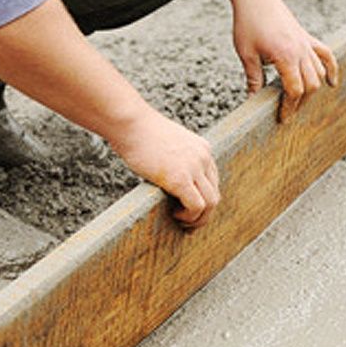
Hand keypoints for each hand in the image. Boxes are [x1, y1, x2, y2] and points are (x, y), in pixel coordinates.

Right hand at [109, 109, 219, 229]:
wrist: (131, 123)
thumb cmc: (139, 131)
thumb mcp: (167, 142)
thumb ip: (176, 157)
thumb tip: (169, 176)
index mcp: (202, 148)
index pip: (213, 180)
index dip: (203, 198)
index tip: (189, 207)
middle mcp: (203, 157)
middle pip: (214, 193)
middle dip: (204, 213)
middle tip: (187, 222)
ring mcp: (194, 167)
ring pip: (210, 203)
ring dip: (198, 218)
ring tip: (181, 221)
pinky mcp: (180, 178)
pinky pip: (196, 206)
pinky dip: (189, 217)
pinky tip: (174, 215)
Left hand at [233, 0, 338, 121]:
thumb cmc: (247, 24)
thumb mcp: (246, 54)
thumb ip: (253, 79)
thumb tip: (252, 101)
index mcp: (285, 56)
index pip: (294, 90)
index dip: (289, 107)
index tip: (283, 119)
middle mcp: (301, 51)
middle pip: (311, 85)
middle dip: (301, 103)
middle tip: (288, 114)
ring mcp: (306, 43)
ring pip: (319, 72)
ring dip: (313, 90)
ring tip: (300, 102)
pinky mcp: (307, 37)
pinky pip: (326, 55)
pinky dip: (331, 69)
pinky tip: (331, 82)